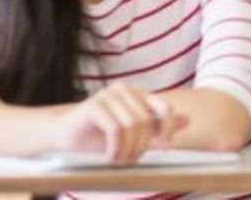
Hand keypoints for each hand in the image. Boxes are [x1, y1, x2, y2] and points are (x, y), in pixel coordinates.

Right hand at [55, 84, 184, 165]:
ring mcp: (108, 96)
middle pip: (146, 121)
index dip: (168, 128)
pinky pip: (115, 130)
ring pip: (132, 125)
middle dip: (142, 146)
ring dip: (128, 149)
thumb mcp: (132, 132)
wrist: (62, 136)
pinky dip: (115, 148)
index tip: (164, 148)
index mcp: (138, 94)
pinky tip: (110, 157)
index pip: (164, 107)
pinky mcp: (94, 106)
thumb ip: (157, 125)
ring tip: (120, 160)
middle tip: (131, 161)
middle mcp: (125, 90)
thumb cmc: (98, 135)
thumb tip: (188, 120)